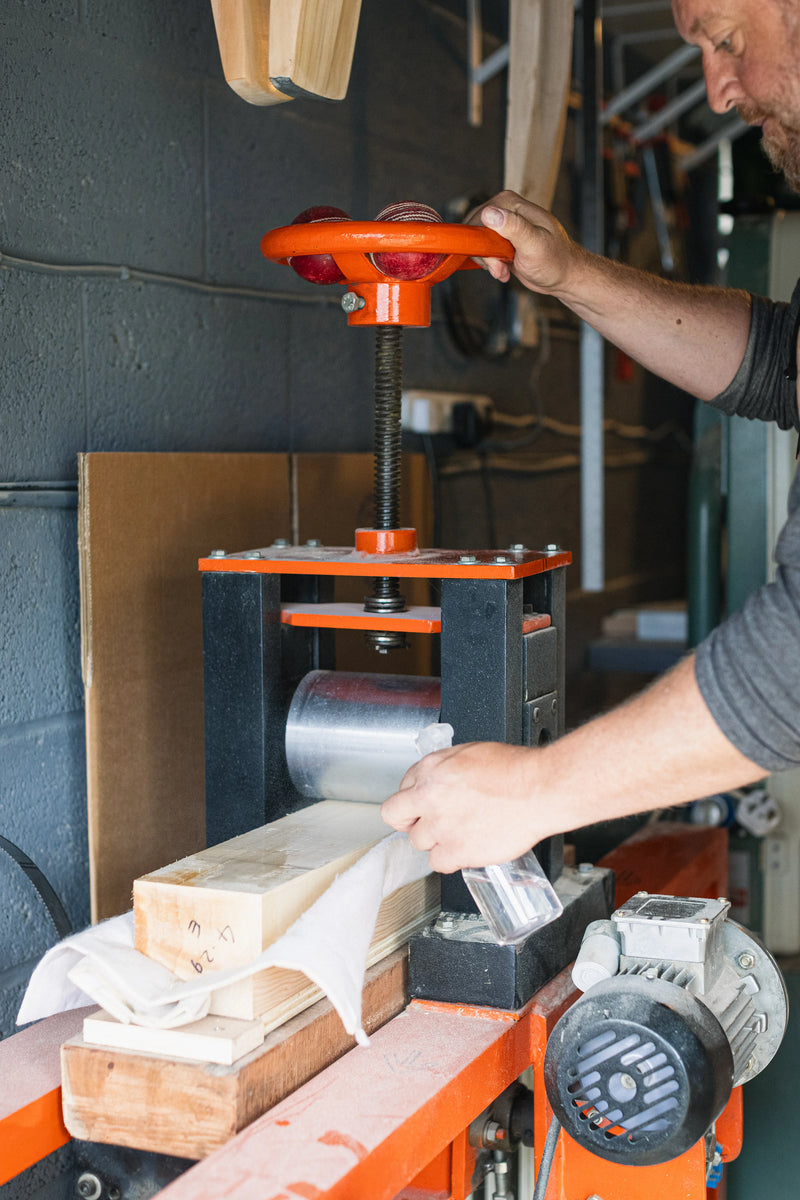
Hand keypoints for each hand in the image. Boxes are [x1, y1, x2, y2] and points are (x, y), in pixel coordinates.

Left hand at [381, 741, 545, 873]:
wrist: (538, 789)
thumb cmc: (514, 769)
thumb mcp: (470, 752)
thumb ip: (444, 768)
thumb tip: (436, 779)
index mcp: (431, 770)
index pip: (401, 790)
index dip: (413, 800)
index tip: (421, 806)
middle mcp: (430, 797)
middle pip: (398, 818)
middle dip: (413, 821)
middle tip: (430, 823)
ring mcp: (442, 826)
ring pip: (419, 843)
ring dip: (435, 840)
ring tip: (457, 833)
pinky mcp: (457, 850)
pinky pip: (439, 862)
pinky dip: (450, 859)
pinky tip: (464, 848)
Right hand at [469, 190, 581, 293]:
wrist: (564, 276)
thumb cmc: (555, 260)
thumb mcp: (534, 244)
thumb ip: (513, 227)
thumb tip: (489, 213)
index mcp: (511, 204)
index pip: (479, 217)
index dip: (482, 241)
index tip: (495, 259)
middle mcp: (505, 211)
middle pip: (475, 231)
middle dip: (485, 255)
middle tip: (500, 267)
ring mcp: (503, 227)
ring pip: (478, 244)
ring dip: (489, 263)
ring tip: (504, 270)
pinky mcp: (502, 242)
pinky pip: (485, 252)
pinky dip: (491, 265)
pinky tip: (505, 271)